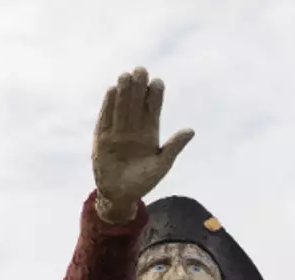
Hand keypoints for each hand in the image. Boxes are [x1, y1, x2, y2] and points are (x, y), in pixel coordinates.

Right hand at [91, 67, 194, 222]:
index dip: (155, 96)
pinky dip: (108, 105)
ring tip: (126, 75)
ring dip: (124, 92)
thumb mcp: (162, 164)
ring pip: (121, 107)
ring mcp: (117, 132)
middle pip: (136, 104)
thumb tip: (191, 130)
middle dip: (139, 88)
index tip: (158, 82)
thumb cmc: (143, 181)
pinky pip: (106, 117)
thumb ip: (174, 147)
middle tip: (142, 70)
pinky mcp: (102, 137)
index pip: (153, 111)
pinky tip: (112, 90)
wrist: (120, 195)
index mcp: (150, 134)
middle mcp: (134, 129)